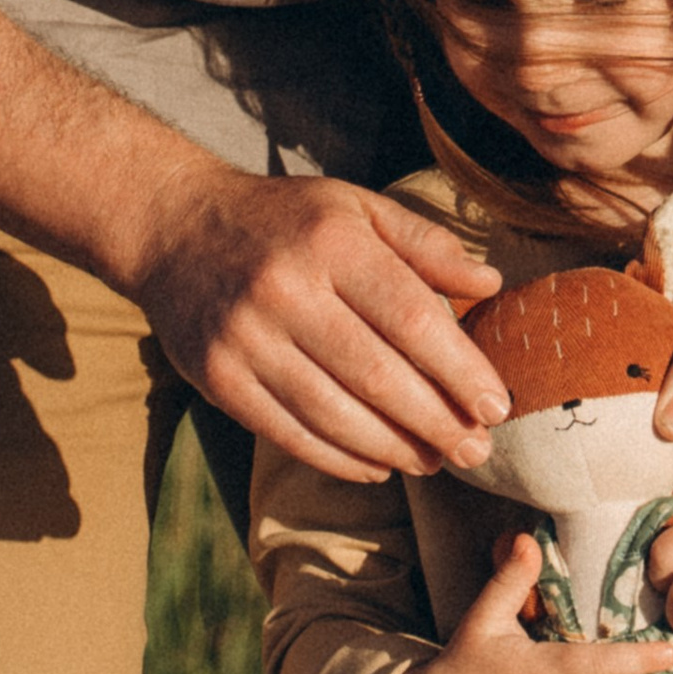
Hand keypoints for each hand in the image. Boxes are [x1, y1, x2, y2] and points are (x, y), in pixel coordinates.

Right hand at [126, 161, 509, 482]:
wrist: (176, 229)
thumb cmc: (287, 220)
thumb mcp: (358, 207)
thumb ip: (426, 243)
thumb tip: (491, 282)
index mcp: (333, 242)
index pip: (412, 318)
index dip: (460, 370)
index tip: (496, 404)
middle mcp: (286, 290)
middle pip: (378, 375)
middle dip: (437, 422)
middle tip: (477, 450)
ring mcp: (246, 339)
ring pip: (334, 414)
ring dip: (394, 449)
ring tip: (434, 462)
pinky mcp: (219, 378)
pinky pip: (289, 433)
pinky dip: (339, 458)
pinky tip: (377, 466)